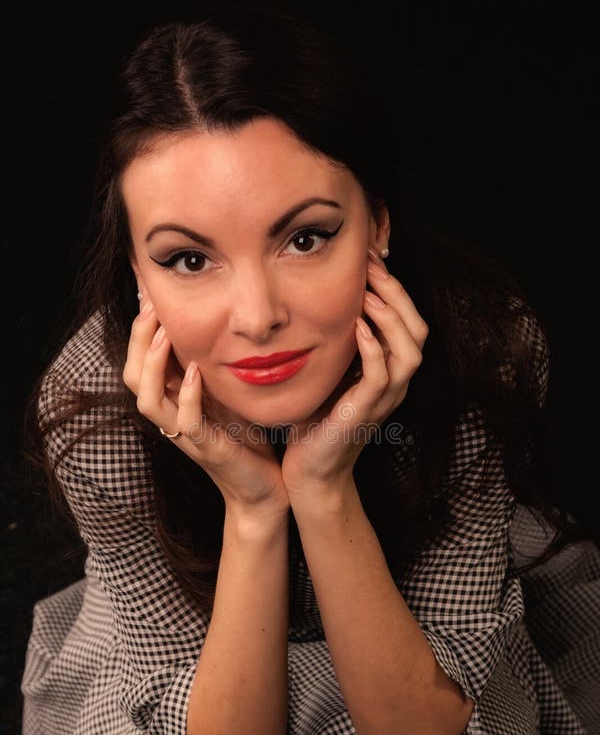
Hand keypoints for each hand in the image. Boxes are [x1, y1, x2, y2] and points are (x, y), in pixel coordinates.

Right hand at [123, 299, 289, 519]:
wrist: (263, 488)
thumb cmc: (246, 437)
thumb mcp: (226, 391)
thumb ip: (212, 362)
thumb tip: (212, 321)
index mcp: (174, 399)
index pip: (141, 360)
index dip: (140, 328)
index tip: (148, 292)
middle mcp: (171, 416)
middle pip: (133, 377)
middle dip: (138, 340)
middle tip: (150, 306)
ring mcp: (186, 435)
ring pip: (148, 401)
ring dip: (153, 365)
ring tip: (164, 334)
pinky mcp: (207, 449)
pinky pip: (186, 423)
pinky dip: (188, 396)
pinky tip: (196, 372)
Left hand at [281, 249, 428, 497]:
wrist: (311, 473)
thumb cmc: (315, 424)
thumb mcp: (329, 374)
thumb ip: (337, 345)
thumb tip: (322, 303)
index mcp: (389, 374)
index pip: (409, 323)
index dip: (395, 290)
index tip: (370, 261)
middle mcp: (394, 385)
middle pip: (418, 331)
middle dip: (398, 294)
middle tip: (372, 267)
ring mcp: (384, 400)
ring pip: (410, 351)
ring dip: (390, 317)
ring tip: (367, 293)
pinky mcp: (366, 412)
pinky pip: (382, 375)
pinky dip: (374, 347)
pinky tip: (357, 326)